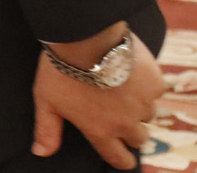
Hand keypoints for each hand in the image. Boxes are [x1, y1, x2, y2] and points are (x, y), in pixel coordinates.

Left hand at [31, 26, 162, 167]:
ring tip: (121, 88)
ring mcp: (143, 104)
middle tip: (119, 114)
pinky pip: (155, 90)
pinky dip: (146, 83)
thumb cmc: (60, 69)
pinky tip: (131, 70)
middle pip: (139, 138)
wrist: (84, 38)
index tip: (123, 156)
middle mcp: (126, 123)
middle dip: (132, 131)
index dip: (122, 160)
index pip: (119, 159)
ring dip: (139, 105)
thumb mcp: (46, 100)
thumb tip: (40, 152)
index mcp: (101, 131)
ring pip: (149, 113)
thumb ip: (47, 129)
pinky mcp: (155, 84)